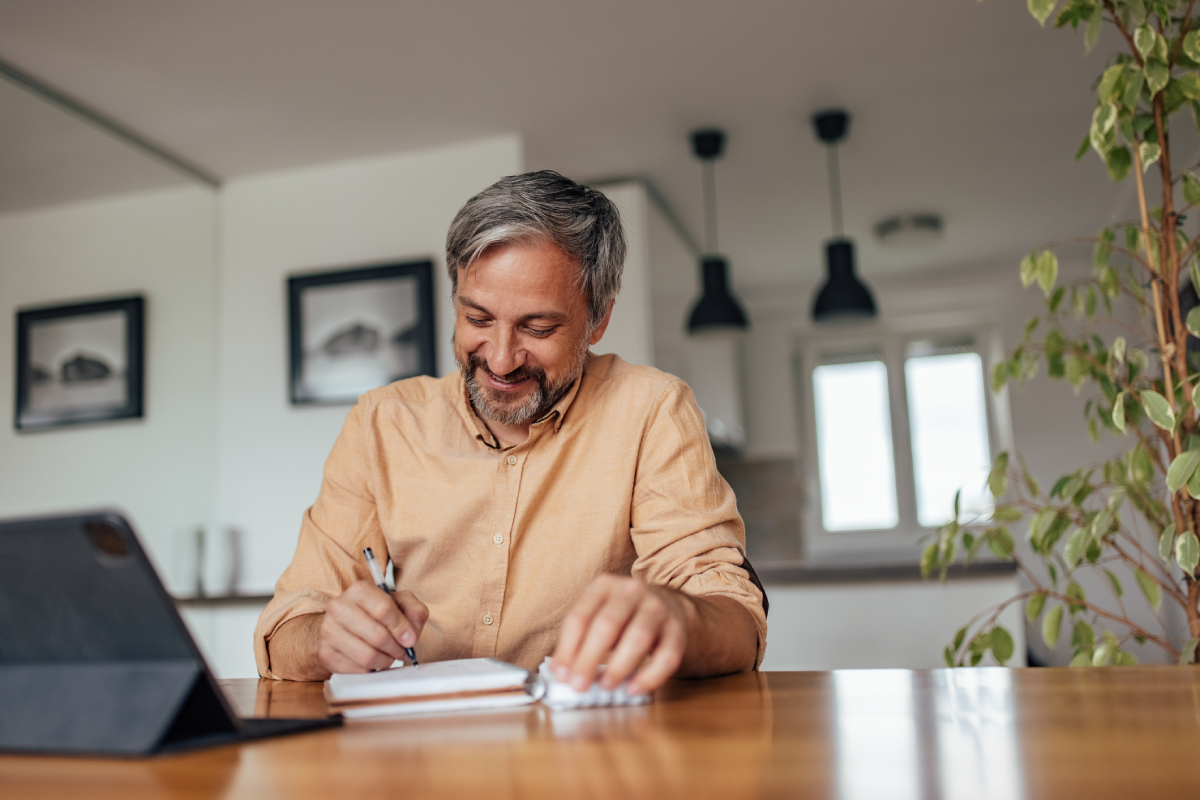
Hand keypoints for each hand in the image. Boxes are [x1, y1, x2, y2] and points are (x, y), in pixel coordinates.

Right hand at [317, 580, 427, 672]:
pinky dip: (370, 669)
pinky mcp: (324, 652)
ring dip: (385, 661)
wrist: (346, 623)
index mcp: (359, 590)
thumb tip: (410, 636)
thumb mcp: (401, 603)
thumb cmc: (378, 612)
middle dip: (396, 648)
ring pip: (366, 656)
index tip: (410, 639)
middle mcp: (339, 607)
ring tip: (389, 657)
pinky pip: (355, 670)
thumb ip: (414, 611)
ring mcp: (328, 630)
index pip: (384, 609)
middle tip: (402, 652)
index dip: (401, 628)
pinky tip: (373, 662)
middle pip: (377, 636)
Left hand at [550, 575, 692, 695]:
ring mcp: (658, 608)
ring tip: (606, 686)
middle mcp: (632, 591)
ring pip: (638, 638)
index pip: (579, 616)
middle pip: (607, 625)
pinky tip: (634, 689)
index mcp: (604, 585)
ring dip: (619, 666)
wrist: (673, 608)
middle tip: (579, 686)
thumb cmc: (625, 617)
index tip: (561, 675)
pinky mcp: (678, 630)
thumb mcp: (599, 615)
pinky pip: (667, 656)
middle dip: (589, 659)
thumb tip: (561, 672)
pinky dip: (650, 676)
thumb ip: (579, 639)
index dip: (567, 648)